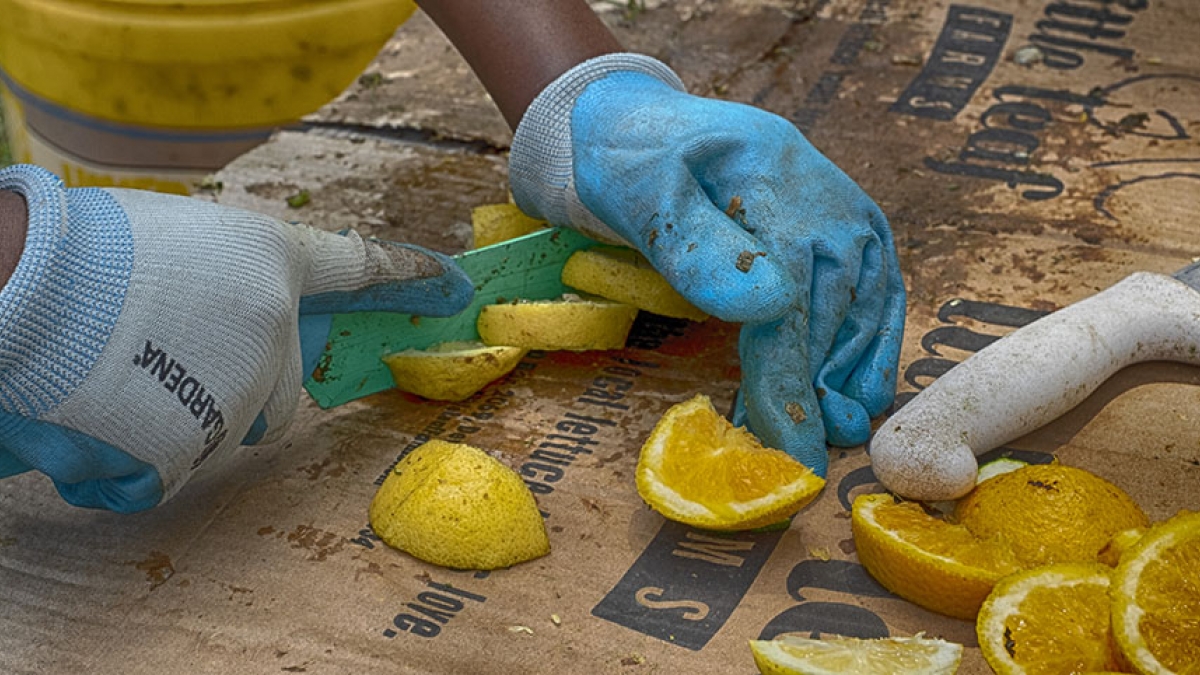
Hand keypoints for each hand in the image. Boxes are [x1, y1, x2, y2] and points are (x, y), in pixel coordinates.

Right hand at [0, 165, 472, 511]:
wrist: (17, 292)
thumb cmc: (86, 252)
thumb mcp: (178, 239)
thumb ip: (233, 282)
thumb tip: (240, 321)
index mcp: (271, 262)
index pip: (361, 267)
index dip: (410, 276)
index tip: (453, 285)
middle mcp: (276, 330)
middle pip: (280, 385)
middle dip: (234, 381)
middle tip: (162, 353)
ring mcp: (239, 394)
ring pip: (225, 427)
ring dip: (178, 415)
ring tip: (112, 375)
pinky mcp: (191, 452)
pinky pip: (170, 467)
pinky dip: (131, 453)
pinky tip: (94, 415)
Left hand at [509, 55, 904, 476]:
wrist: (647, 126)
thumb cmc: (634, 165)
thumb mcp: (642, 195)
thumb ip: (697, 249)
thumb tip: (770, 304)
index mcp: (774, 184)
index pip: (791, 304)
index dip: (793, 383)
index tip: (793, 452)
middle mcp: (827, 197)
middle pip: (831, 313)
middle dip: (819, 392)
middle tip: (804, 458)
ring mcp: (847, 209)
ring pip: (864, 307)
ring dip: (853, 376)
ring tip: (839, 433)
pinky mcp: (852, 224)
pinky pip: (879, 291)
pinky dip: (874, 344)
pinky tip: (866, 390)